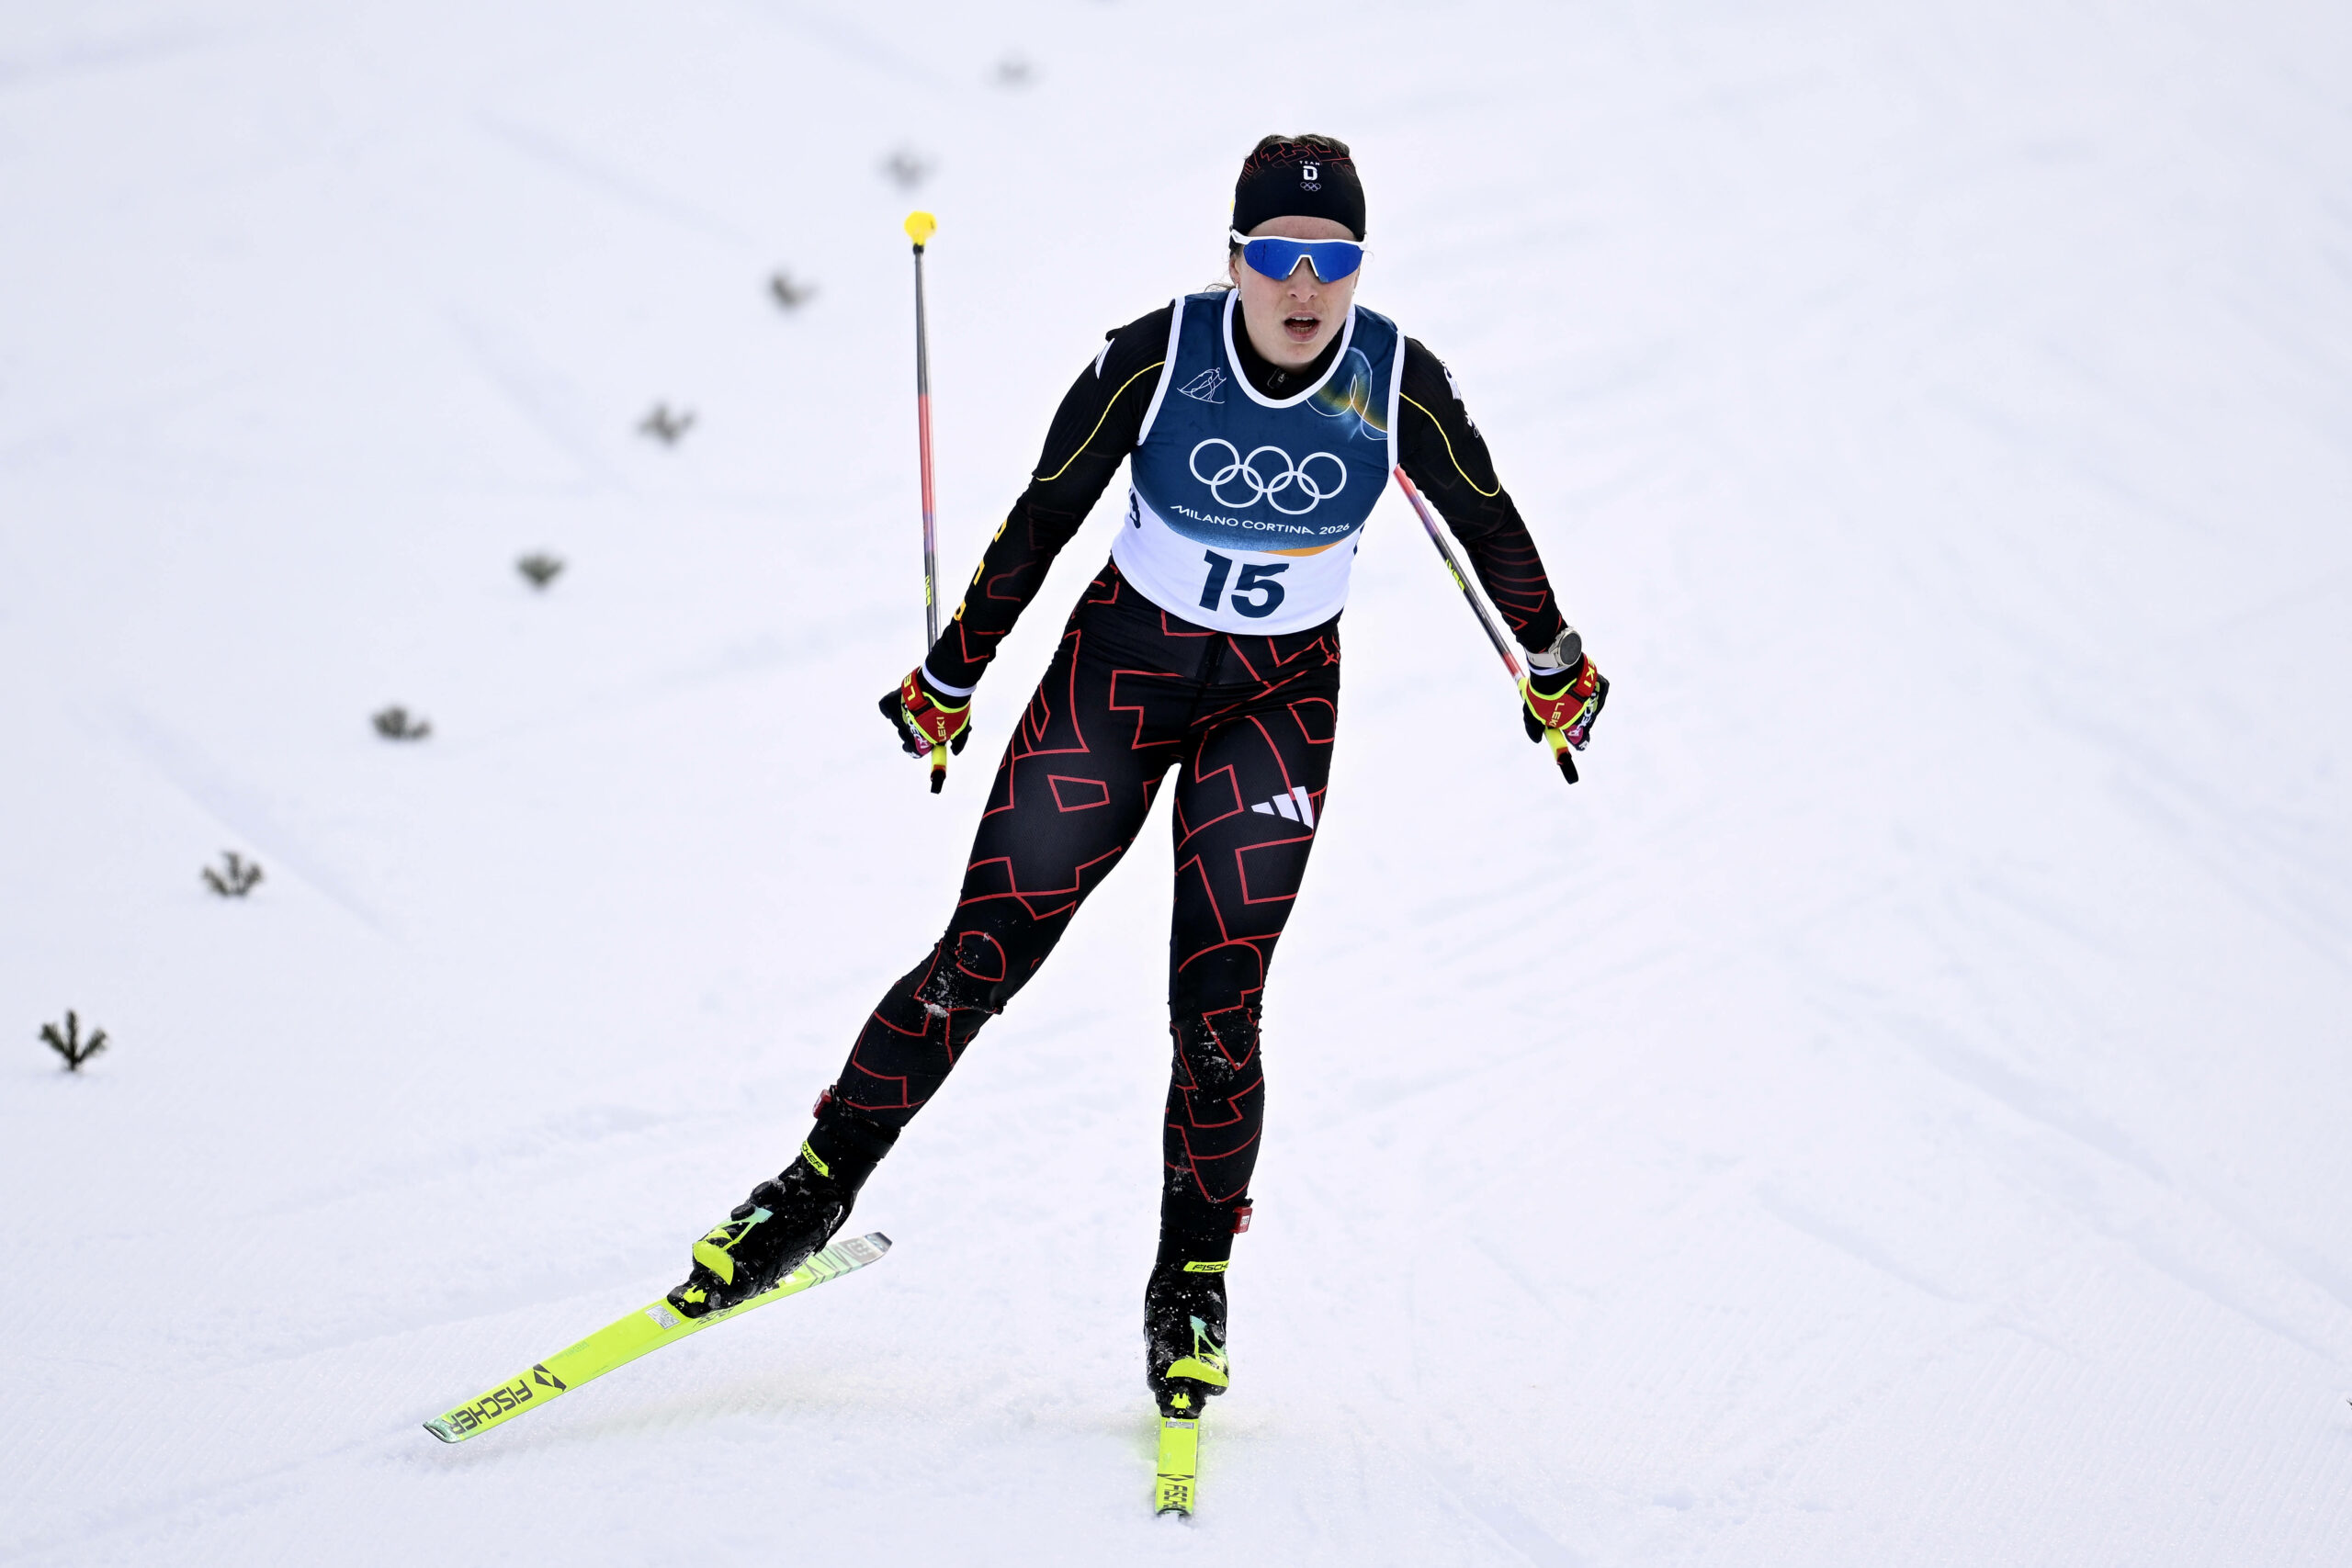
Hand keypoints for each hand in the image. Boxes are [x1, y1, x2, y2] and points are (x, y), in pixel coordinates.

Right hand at [880, 668, 971, 792]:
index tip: (927, 741)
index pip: (916, 751)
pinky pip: (886, 708)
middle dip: (915, 730)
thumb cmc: (952, 709)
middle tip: (925, 719)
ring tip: (920, 704)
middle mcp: (907, 731)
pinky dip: (891, 707)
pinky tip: (900, 702)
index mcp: (922, 740)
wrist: (942, 686)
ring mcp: (899, 716)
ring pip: (899, 720)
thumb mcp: (960, 729)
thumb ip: (958, 742)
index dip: (922, 747)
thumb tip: (955, 752)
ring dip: (907, 715)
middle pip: (906, 736)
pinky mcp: (892, 702)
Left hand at [1519, 647, 1606, 783]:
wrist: (1557, 668)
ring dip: (1580, 700)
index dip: (1574, 740)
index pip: (1581, 742)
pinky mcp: (1603, 685)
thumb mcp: (1532, 714)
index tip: (1568, 735)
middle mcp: (1591, 716)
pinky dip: (1586, 687)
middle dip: (1574, 715)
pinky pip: (1595, 690)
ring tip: (1565, 689)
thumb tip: (1536, 739)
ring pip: (1590, 704)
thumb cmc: (1544, 694)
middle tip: (1560, 705)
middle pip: (1584, 722)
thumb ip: (1534, 729)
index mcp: (1577, 727)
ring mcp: (1598, 700)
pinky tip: (1574, 681)